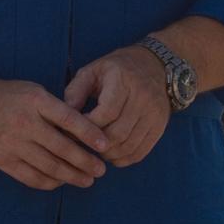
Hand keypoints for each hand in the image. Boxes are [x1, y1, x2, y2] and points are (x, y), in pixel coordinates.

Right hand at [0, 78, 108, 190]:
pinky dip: (50, 182)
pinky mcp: (2, 160)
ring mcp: (12, 143)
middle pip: (61, 148)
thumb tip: (86, 132)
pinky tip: (61, 182)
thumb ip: (56, 110)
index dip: (89, 133)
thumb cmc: (12, 98)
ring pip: (49, 166)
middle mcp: (24, 122)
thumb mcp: (35, 93)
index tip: (105, 145)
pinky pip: (31, 177)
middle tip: (101, 170)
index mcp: (36, 100)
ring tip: (87, 180)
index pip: (68, 119)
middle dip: (85, 161)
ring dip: (71, 176)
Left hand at [64, 46, 170, 167]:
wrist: (154, 65)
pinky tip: (112, 154)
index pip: (106, 113)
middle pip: (117, 133)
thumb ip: (76, 92)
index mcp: (123, 80)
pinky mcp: (160, 125)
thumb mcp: (92, 71)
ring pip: (129, 145)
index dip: (88, 127)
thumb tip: (63, 118)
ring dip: (109, 154)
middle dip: (96, 144)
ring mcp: (154, 113)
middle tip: (82, 146)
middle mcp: (142, 97)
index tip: (73, 131)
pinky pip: (141, 151)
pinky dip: (124, 159)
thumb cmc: (116, 69)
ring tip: (95, 150)